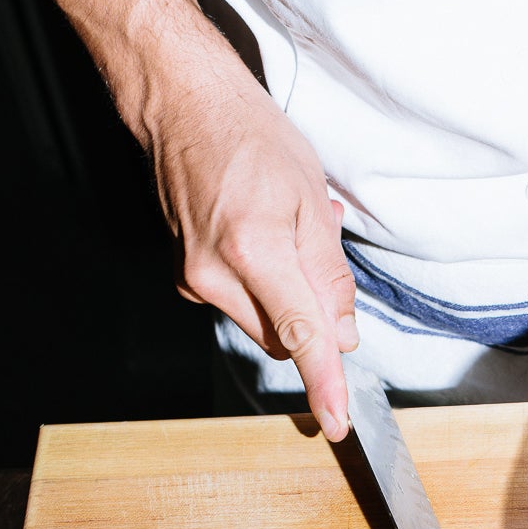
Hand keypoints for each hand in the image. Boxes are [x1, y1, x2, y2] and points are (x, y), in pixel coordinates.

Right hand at [147, 67, 358, 437]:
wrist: (185, 108)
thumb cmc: (252, 140)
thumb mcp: (313, 200)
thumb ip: (330, 277)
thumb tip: (342, 337)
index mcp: (254, 249)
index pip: (301, 335)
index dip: (325, 382)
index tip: (337, 420)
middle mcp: (216, 274)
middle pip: (287, 337)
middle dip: (315, 313)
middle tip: (318, 253)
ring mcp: (194, 279)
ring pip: (266, 324)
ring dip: (289, 297)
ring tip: (288, 236)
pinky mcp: (186, 278)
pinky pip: (242, 305)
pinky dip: (263, 286)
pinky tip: (261, 238)